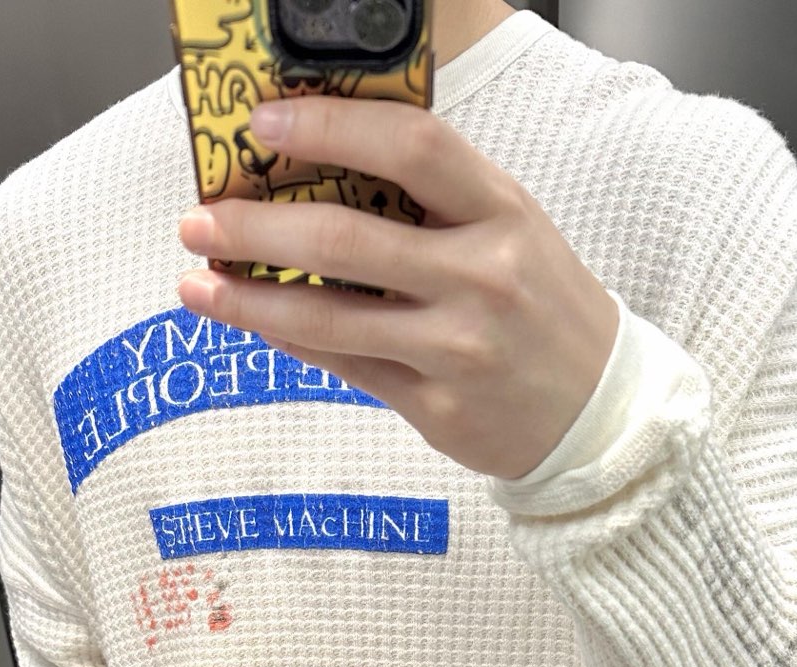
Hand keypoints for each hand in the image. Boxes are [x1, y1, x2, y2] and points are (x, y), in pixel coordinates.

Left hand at [175, 93, 620, 482]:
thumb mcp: (508, 230)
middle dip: (256, 228)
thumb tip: (319, 171)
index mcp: (501, 211)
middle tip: (200, 219)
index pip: (410, 146)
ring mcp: (457, 348)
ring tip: (197, 282)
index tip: (262, 122)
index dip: (329, 126)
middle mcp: (481, 277)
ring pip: (329, 319)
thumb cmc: (541, 308)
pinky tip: (252, 322)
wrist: (599, 412)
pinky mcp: (437, 407)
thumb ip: (431, 200)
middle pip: (345, 240)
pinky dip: (290, 342)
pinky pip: (346, 368)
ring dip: (249, 299)